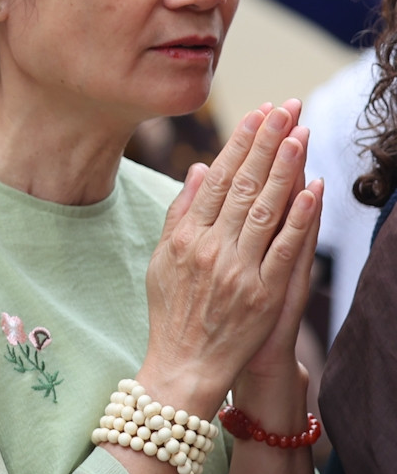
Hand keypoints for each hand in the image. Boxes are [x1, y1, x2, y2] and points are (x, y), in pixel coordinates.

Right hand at [141, 102, 317, 414]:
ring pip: (266, 209)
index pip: (217, 179)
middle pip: (244, 185)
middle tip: (286, 108)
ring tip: (301, 133)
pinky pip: (284, 248)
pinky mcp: (264, 293)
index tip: (257, 114)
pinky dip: (300, 217)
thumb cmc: (172, 312)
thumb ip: (181, 213)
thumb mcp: (162, 259)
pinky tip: (312, 188)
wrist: (184, 365)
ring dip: (285, 168)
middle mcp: (210, 248)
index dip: (239, 145)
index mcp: (185, 237)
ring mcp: (238, 270)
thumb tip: (200, 169)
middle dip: (267, 143)